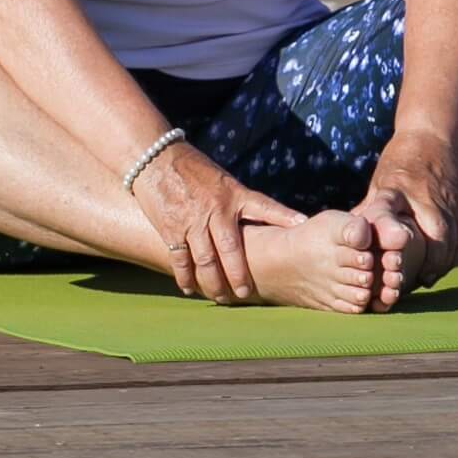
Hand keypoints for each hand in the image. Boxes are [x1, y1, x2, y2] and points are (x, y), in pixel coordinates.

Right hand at [131, 142, 308, 303]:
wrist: (156, 159)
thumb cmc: (195, 170)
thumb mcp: (225, 182)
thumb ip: (241, 202)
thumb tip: (264, 220)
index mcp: (234, 195)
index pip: (264, 206)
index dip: (284, 215)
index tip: (302, 224)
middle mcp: (216, 211)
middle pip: (231, 249)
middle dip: (239, 274)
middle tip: (246, 294)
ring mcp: (192, 222)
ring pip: (205, 260)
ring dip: (213, 282)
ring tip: (221, 298)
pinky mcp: (171, 229)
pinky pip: (180, 258)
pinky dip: (185, 276)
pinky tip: (190, 289)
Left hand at [360, 129, 457, 301]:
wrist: (432, 136)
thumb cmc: (401, 161)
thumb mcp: (381, 182)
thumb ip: (371, 209)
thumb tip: (352, 238)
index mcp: (397, 191)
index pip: (390, 217)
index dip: (391, 244)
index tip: (392, 263)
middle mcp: (424, 198)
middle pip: (436, 234)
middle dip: (432, 261)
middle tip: (419, 280)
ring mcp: (445, 201)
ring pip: (452, 237)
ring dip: (443, 261)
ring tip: (429, 278)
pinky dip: (452, 251)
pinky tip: (442, 264)